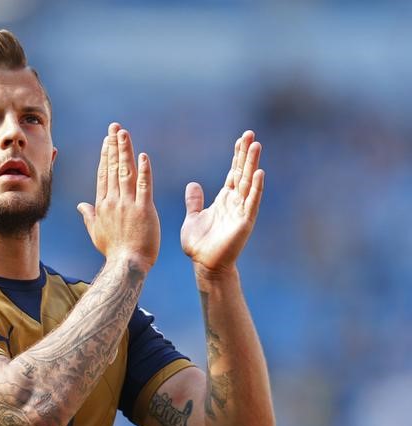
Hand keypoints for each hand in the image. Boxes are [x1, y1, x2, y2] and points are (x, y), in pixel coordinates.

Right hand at [78, 123, 159, 272]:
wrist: (126, 265)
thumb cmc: (113, 251)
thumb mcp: (96, 232)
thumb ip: (89, 216)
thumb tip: (81, 205)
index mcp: (103, 205)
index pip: (104, 174)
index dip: (106, 155)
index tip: (107, 140)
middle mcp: (113, 201)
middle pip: (113, 168)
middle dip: (114, 145)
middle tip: (115, 127)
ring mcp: (128, 205)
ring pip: (126, 172)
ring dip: (125, 151)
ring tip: (124, 133)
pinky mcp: (144, 210)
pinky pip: (144, 186)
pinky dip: (144, 171)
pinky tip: (143, 156)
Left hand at [180, 131, 264, 273]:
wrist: (205, 265)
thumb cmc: (199, 245)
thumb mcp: (193, 217)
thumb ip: (194, 201)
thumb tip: (193, 185)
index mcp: (224, 199)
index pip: (233, 172)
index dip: (237, 156)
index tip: (241, 139)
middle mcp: (235, 202)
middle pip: (243, 172)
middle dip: (246, 154)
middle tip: (251, 134)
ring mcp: (241, 211)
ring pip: (249, 183)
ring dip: (252, 164)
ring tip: (256, 145)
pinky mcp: (244, 222)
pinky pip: (251, 202)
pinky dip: (256, 188)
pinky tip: (259, 173)